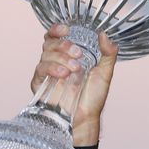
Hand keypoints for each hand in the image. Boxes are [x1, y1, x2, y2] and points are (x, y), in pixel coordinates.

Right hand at [30, 24, 118, 144]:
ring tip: (75, 69)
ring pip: (46, 54)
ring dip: (61, 58)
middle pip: (50, 43)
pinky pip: (40, 69)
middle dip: (64, 45)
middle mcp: (56, 61)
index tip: (67, 30)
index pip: (56, 36)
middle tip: (78, 54)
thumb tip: (104, 35)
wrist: (85, 118)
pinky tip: (63, 74)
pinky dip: (51, 68)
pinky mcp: (40, 83)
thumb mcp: (105, 73)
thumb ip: (108, 54)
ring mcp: (47, 72)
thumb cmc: (93, 97)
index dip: (58, 30)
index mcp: (69, 55)